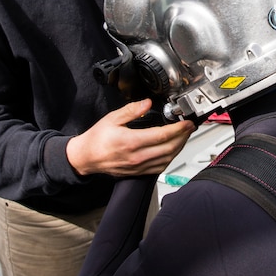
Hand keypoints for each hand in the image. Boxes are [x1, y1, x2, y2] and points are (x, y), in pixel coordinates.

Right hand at [66, 99, 195, 176]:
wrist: (86, 158)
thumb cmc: (97, 139)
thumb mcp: (112, 118)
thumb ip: (132, 110)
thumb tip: (147, 103)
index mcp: (131, 142)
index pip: (162, 136)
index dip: (179, 129)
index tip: (187, 123)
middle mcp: (137, 157)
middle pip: (169, 148)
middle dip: (183, 137)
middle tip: (189, 127)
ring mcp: (138, 167)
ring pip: (167, 159)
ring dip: (179, 147)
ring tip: (184, 136)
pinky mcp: (138, 172)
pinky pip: (160, 167)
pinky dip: (170, 158)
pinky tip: (172, 150)